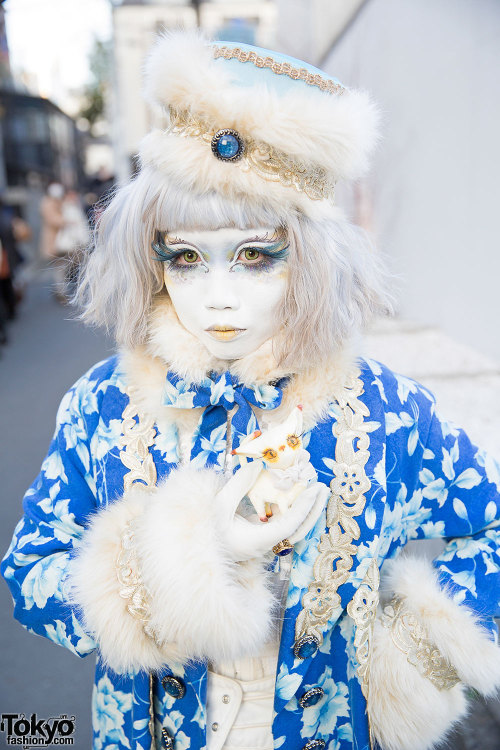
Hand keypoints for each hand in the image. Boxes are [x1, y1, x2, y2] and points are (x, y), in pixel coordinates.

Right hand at [215, 464, 329, 561]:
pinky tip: (296, 491)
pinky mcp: (263, 532)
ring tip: (314, 487)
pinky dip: (291, 506)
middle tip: (322, 487)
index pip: (289, 525)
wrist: (199, 546)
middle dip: (312, 508)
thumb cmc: (206, 529)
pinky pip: (283, 520)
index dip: (302, 507)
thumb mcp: (219, 505)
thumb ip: (238, 484)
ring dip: (304, 506)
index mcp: (258, 541)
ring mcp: (266, 538)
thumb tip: (257, 465)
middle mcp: (266, 543)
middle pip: (297, 528)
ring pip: (292, 524)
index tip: (312, 490)